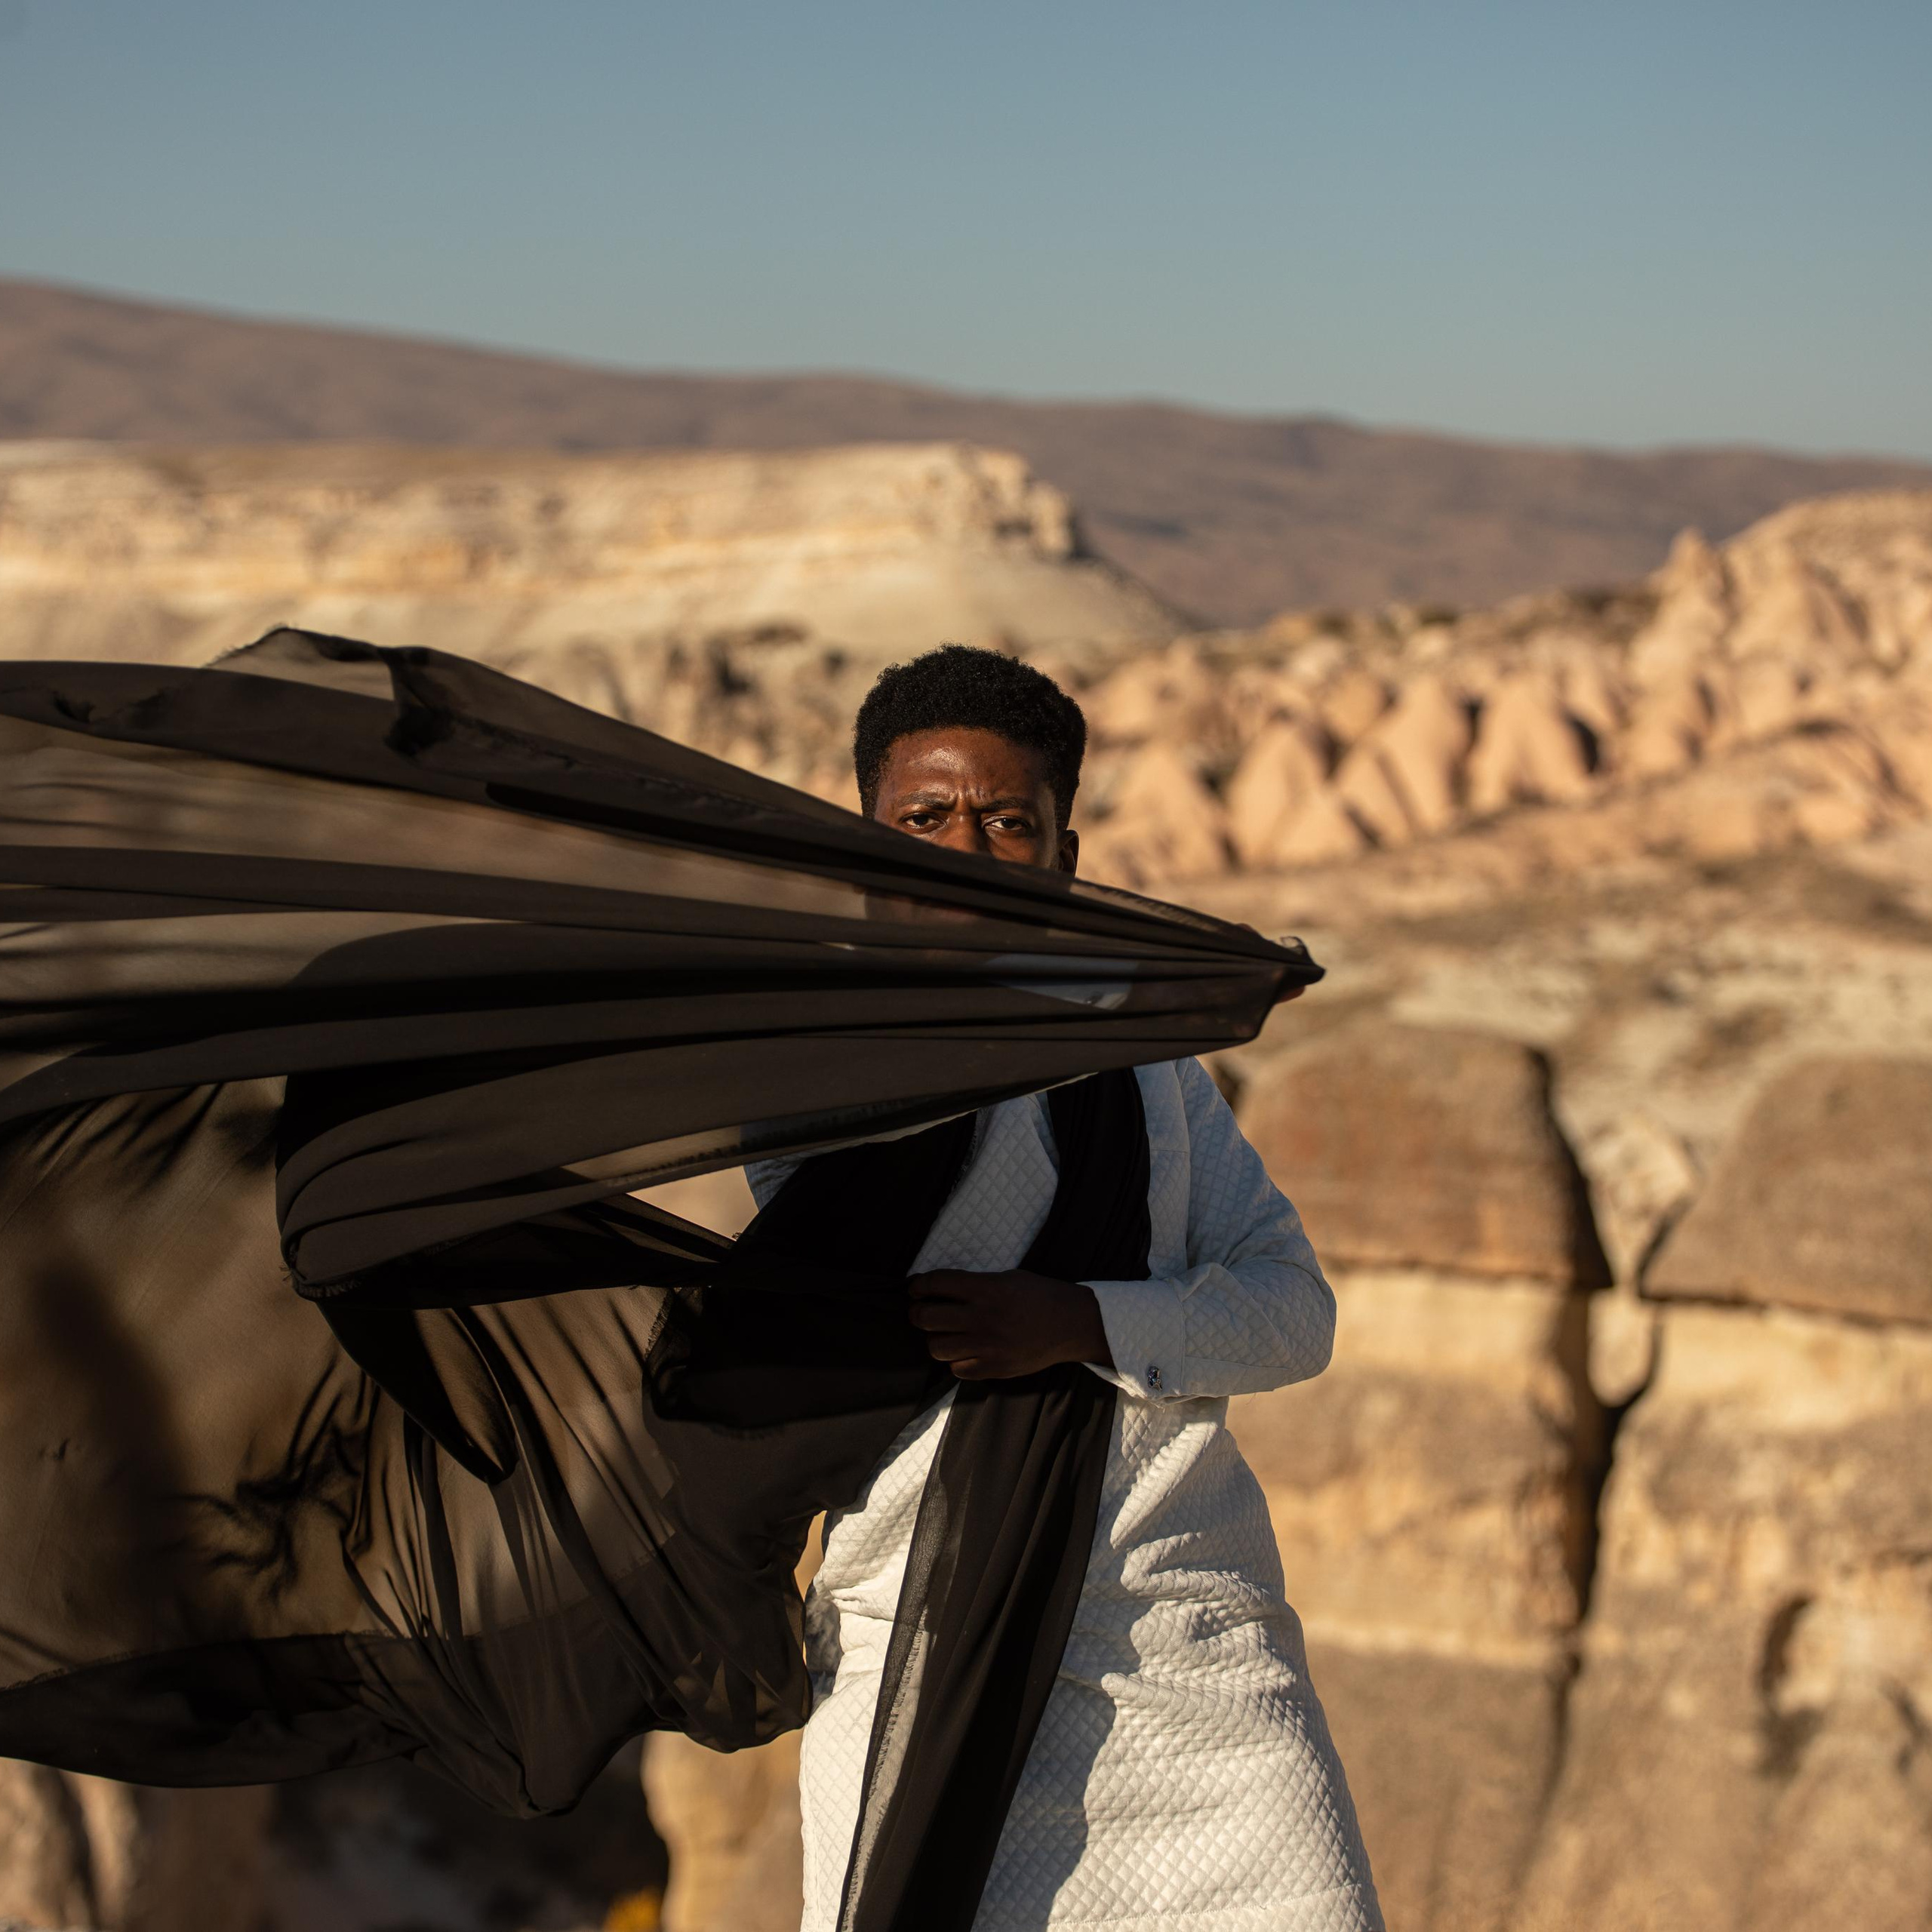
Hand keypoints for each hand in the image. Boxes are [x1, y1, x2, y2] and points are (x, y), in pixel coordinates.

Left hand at [907, 1269, 1113, 1379]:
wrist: (1073, 1325)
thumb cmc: (1041, 1295)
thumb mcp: (1008, 1278)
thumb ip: (976, 1284)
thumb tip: (942, 1290)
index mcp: (986, 1288)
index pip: (935, 1284)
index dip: (918, 1285)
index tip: (915, 1288)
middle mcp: (982, 1317)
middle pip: (925, 1318)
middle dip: (917, 1313)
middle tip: (921, 1312)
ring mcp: (987, 1346)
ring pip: (936, 1347)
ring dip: (936, 1339)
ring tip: (945, 1334)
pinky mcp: (995, 1368)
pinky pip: (957, 1369)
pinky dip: (957, 1361)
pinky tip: (966, 1352)